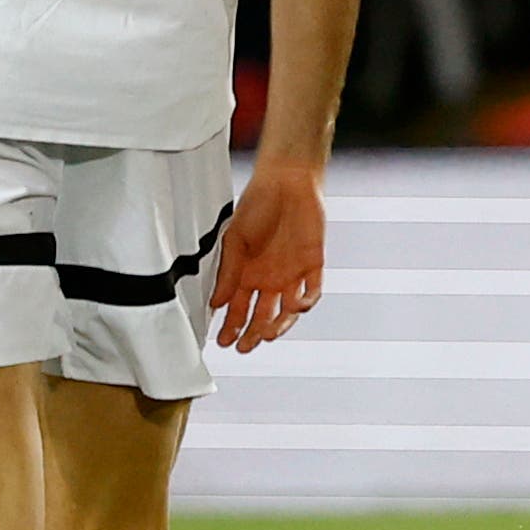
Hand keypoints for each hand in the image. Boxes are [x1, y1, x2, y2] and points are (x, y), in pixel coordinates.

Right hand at [209, 156, 324, 350]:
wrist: (287, 182)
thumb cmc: (257, 205)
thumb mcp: (234, 239)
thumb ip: (227, 272)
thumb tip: (217, 303)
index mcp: (247, 274)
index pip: (238, 309)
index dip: (232, 326)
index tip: (224, 341)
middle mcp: (269, 279)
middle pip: (262, 316)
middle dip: (253, 334)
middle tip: (245, 347)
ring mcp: (291, 274)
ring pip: (286, 311)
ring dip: (278, 324)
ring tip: (267, 334)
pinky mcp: (313, 266)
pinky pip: (311, 291)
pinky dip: (305, 302)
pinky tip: (294, 307)